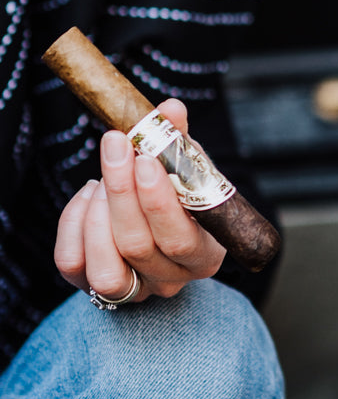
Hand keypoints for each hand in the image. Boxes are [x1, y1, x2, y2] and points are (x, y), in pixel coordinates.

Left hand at [54, 99, 226, 301]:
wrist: (159, 227)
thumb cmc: (182, 195)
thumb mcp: (189, 169)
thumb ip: (179, 141)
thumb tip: (170, 108)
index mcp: (204, 254)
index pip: (180, 238)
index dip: (159, 202)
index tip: (146, 158)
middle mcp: (170, 280)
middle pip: (138, 245)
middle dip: (121, 191)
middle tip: (116, 145)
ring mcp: (132, 290)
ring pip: (105, 265)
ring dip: (99, 212)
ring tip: (104, 175)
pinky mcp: (92, 287)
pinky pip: (72, 262)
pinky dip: (74, 223)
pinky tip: (89, 194)